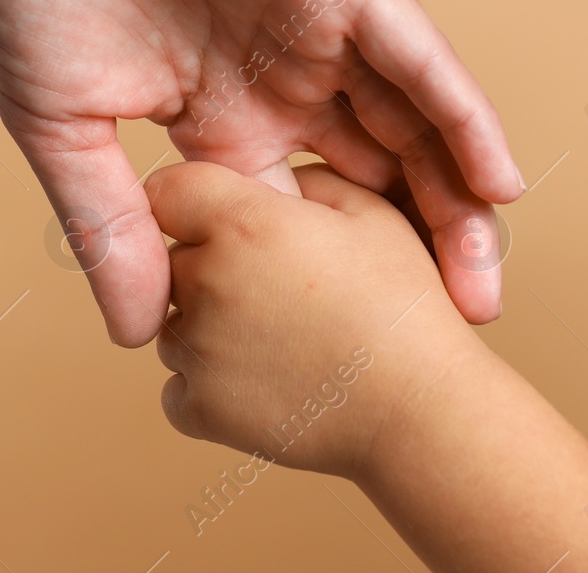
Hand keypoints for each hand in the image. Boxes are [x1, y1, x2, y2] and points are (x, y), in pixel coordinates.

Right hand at [0, 0, 522, 345]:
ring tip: (485, 283)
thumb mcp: (66, 125)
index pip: (296, 213)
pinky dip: (461, 117)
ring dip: (454, 203)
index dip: (330, 278)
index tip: (358, 353)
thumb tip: (134, 335)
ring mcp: (317, 31)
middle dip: (415, 253)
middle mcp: (282, 79)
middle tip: (454, 329)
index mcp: (218, 116)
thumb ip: (108, 226)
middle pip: (372, 180)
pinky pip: (418, 58)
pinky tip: (498, 185)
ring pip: (410, 127)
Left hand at [144, 161, 484, 475]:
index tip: (219, 217)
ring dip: (208, 325)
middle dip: (210, 264)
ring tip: (283, 337)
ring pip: (174, 323)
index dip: (193, 200)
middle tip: (277, 287)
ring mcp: (197, 351)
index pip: (167, 191)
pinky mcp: (199, 409)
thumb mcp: (370, 212)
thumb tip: (266, 181)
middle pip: (173, 259)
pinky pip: (180, 384)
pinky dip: (211, 384)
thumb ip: (305, 178)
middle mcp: (206, 282)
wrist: (420, 410)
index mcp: (242, 223)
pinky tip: (271, 378)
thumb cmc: (404, 307)